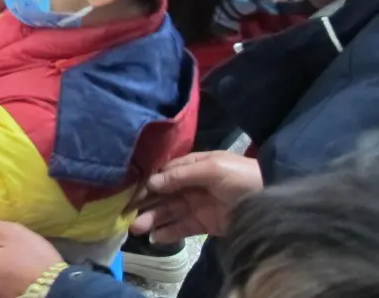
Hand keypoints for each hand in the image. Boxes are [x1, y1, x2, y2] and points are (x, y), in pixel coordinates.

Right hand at [130, 151, 262, 242]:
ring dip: (152, 219)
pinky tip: (155, 237)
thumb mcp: (213, 168)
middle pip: (163, 194)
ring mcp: (198, 205)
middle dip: (145, 203)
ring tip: (136, 228)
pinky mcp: (206, 223)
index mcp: (194, 165)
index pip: (164, 173)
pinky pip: (182, 227)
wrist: (275, 200)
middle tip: (126, 214)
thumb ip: (182, 174)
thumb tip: (152, 182)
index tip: (129, 190)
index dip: (147, 182)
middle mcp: (192, 184)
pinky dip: (168, 232)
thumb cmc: (244, 177)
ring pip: (169, 212)